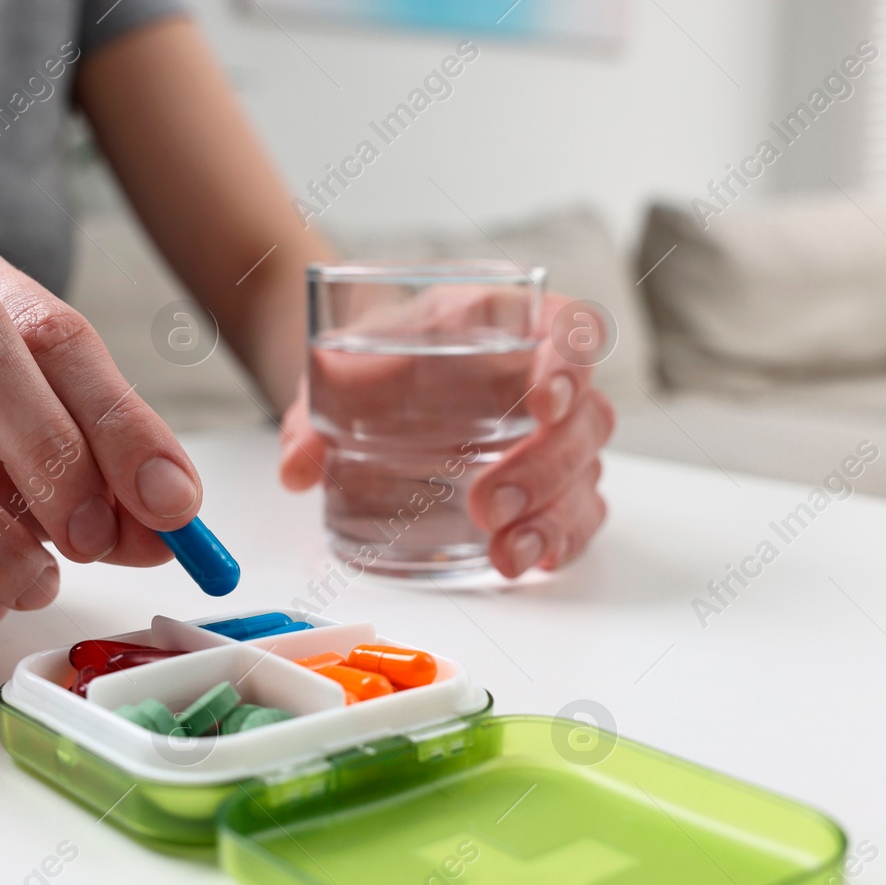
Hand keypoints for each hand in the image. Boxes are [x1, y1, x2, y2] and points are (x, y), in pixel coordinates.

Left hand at [279, 290, 612, 577]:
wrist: (368, 383)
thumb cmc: (373, 363)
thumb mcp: (338, 371)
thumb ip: (313, 414)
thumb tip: (298, 466)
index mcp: (502, 323)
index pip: (570, 328)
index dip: (569, 363)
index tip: (543, 402)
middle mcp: (542, 377)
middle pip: (585, 417)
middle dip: (545, 467)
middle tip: (490, 505)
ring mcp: (553, 435)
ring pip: (587, 473)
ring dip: (553, 518)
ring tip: (504, 556)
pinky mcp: (550, 485)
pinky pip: (579, 514)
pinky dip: (560, 542)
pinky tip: (525, 561)